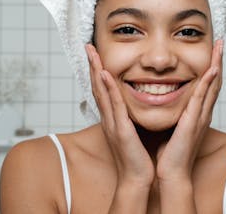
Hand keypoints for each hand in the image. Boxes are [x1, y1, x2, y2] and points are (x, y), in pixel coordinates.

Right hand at [85, 44, 154, 188]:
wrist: (137, 178)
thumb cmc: (137, 157)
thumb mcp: (131, 131)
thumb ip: (129, 116)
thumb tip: (133, 103)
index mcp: (112, 118)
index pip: (102, 90)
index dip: (97, 71)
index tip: (95, 54)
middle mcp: (109, 118)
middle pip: (97, 87)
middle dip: (92, 66)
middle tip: (88, 46)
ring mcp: (112, 123)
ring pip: (102, 92)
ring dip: (97, 71)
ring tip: (93, 53)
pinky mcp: (120, 130)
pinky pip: (114, 106)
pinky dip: (109, 89)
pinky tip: (106, 74)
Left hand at [155, 39, 223, 183]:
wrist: (172, 173)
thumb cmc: (171, 152)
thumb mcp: (174, 126)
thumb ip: (175, 113)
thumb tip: (164, 99)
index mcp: (197, 113)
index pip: (207, 85)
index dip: (211, 67)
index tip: (212, 50)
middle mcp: (202, 112)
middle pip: (214, 82)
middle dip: (218, 61)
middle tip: (221, 42)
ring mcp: (200, 117)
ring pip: (212, 86)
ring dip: (217, 65)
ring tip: (220, 48)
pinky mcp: (193, 122)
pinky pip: (201, 99)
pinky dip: (207, 83)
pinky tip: (211, 69)